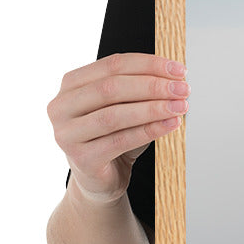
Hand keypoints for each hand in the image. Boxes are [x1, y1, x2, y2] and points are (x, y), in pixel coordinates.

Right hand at [47, 52, 188, 203]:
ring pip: (115, 115)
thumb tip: (175, 78)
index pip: (112, 65)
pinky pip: (120, 141)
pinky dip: (149, 131)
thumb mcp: (124, 107)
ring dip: (153, 108)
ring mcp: (67, 134)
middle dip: (152, 86)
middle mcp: (61, 106)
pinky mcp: (81, 159)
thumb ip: (140, 89)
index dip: (149, 64)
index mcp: (71, 84)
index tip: (178, 70)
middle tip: (182, 89)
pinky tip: (170, 125)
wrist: (100, 179)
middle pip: (111, 88)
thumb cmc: (113, 137)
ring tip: (180, 106)